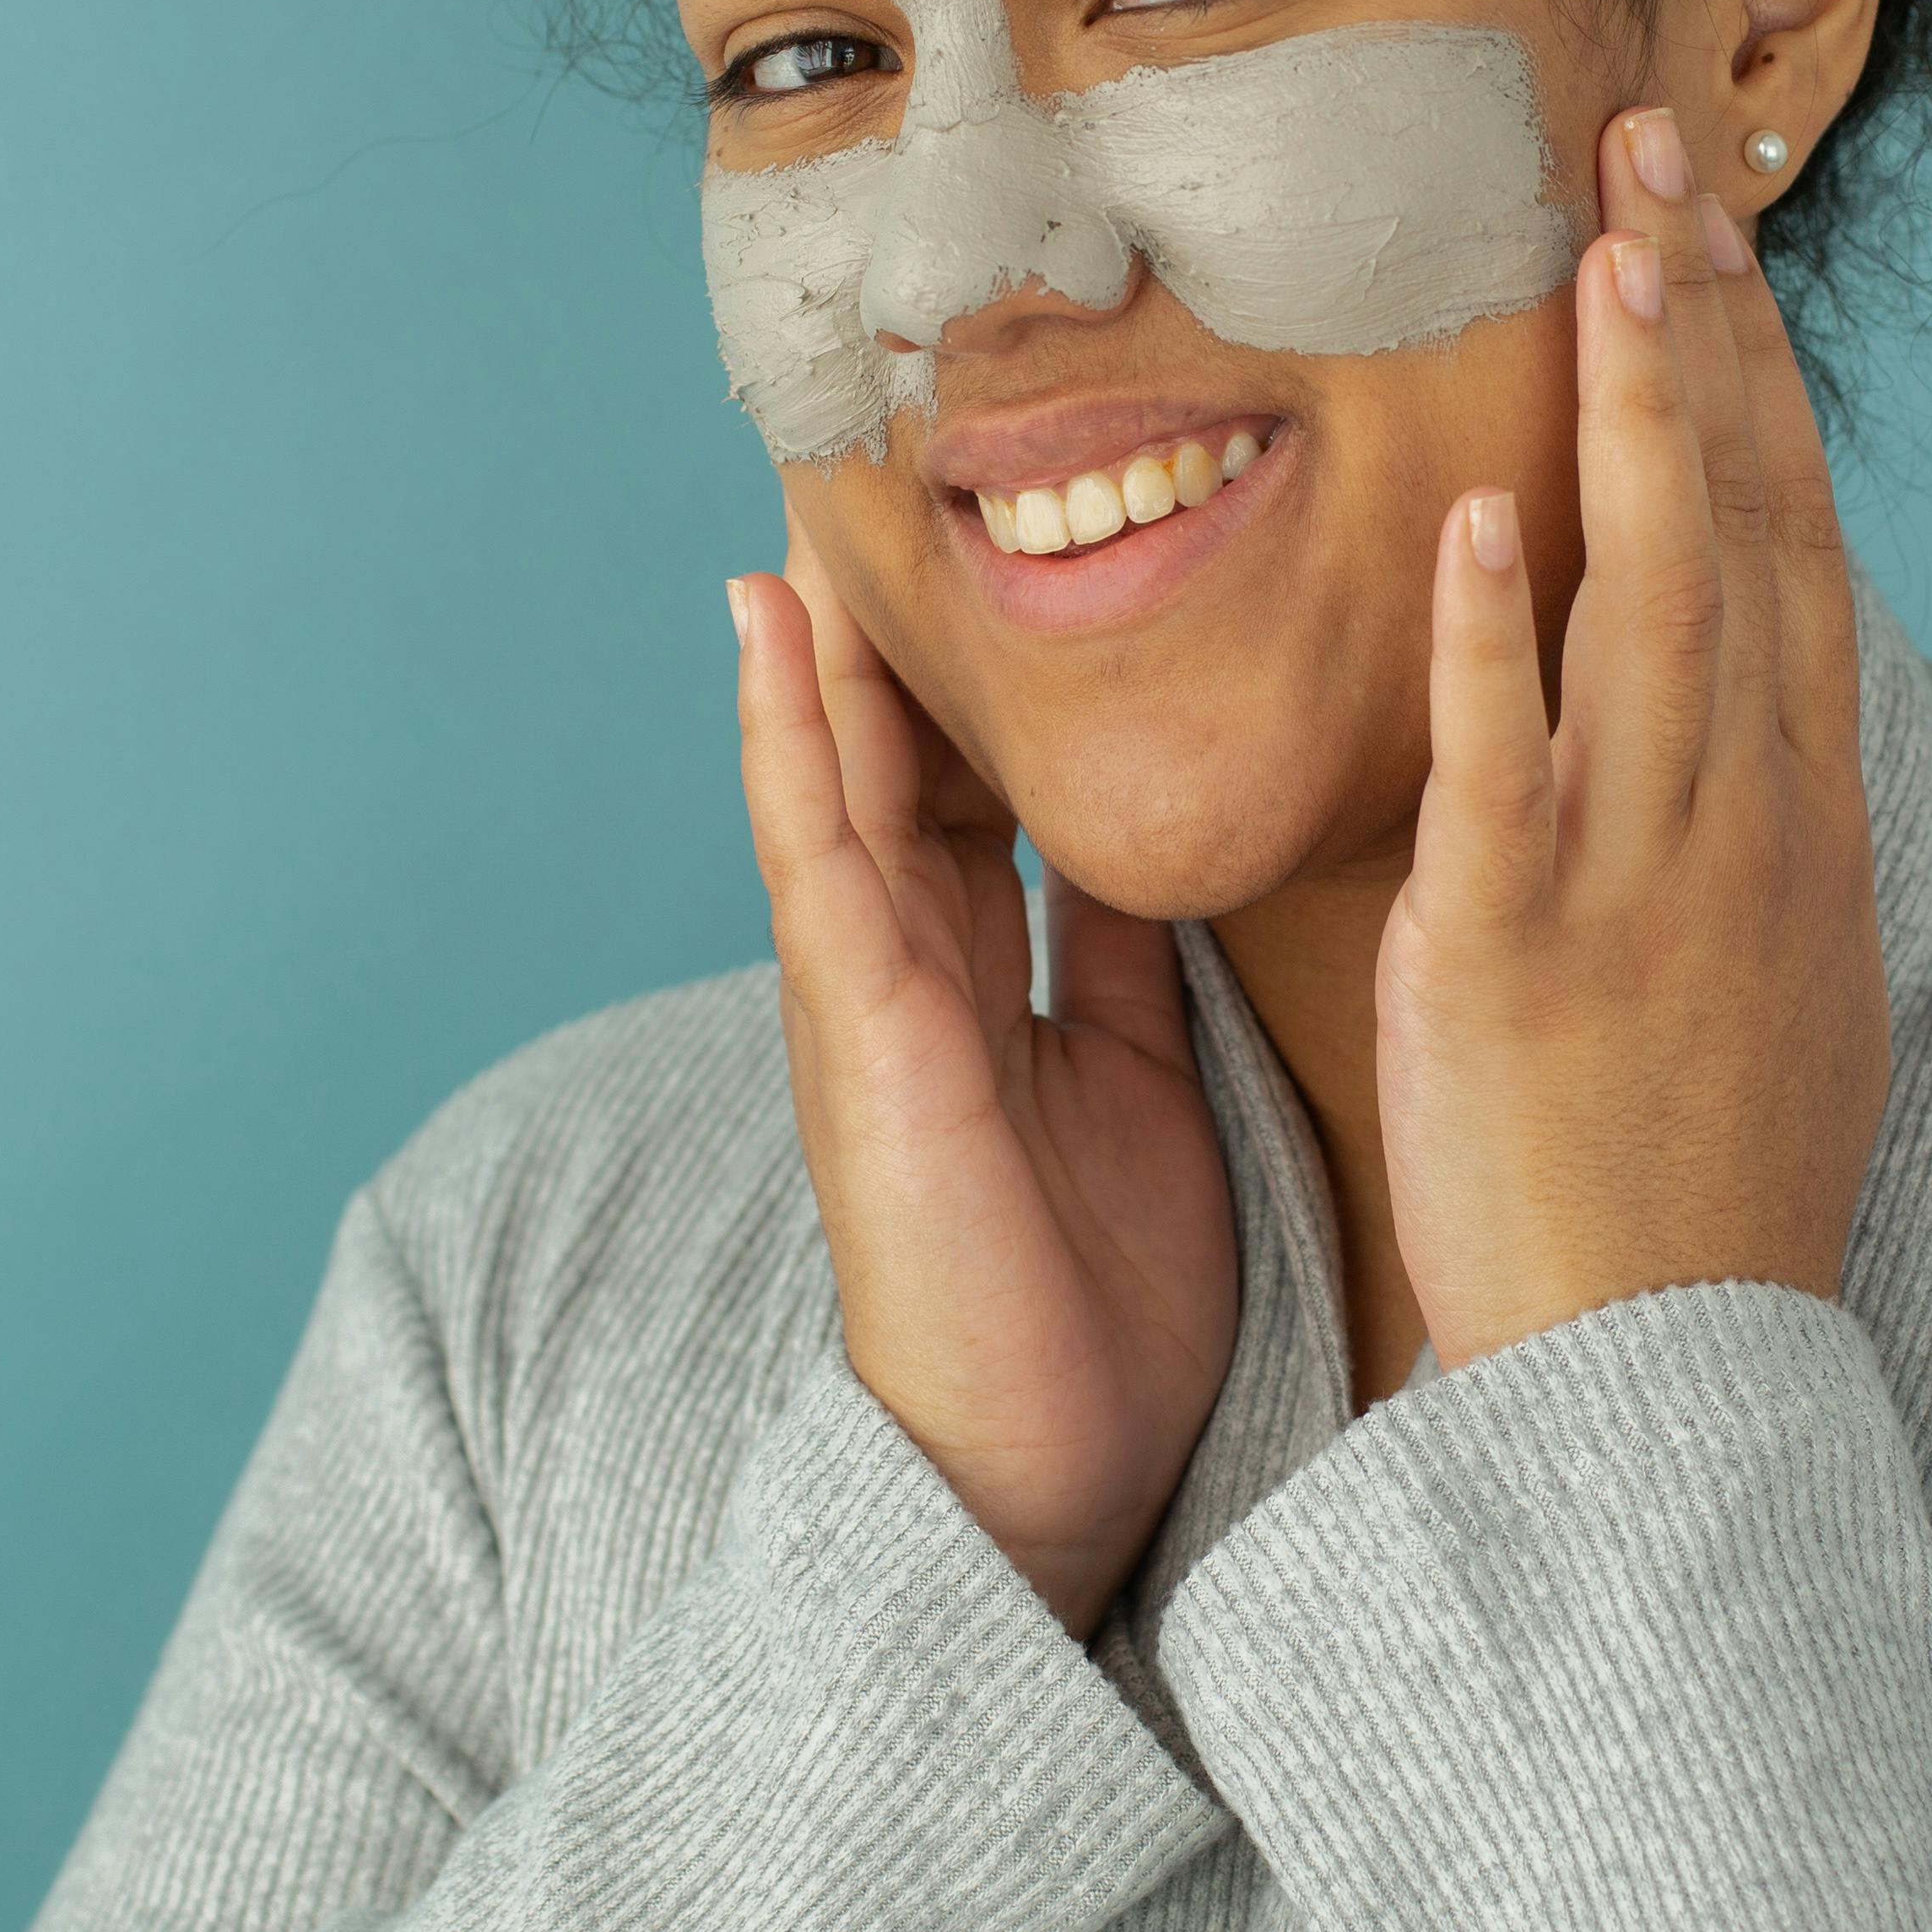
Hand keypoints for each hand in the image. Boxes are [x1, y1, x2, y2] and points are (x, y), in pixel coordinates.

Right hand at [728, 528, 1239, 1632]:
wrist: (1046, 1470)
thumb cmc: (1093, 1295)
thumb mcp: (1140, 1077)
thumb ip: (1131, 955)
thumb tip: (1161, 840)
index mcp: (990, 975)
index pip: (974, 783)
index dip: (977, 670)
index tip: (998, 538)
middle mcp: (914, 965)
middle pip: (895, 754)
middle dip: (890, 624)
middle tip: (889, 461)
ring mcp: (872, 992)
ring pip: (836, 773)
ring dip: (814, 637)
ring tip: (804, 481)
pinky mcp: (863, 1030)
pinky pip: (817, 856)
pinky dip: (787, 739)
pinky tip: (771, 634)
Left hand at [1374, 106, 1890, 1368]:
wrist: (1670, 1366)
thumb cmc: (1708, 1171)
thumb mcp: (1789, 960)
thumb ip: (1759, 805)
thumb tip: (1755, 680)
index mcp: (1800, 806)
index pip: (1791, 534)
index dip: (1754, 368)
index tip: (1708, 221)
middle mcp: (1743, 812)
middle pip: (1742, 522)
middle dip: (1705, 328)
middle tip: (1654, 146)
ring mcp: (1639, 874)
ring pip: (1653, 605)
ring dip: (1634, 420)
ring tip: (1605, 250)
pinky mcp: (1518, 948)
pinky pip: (1510, 770)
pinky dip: (1497, 642)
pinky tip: (1473, 516)